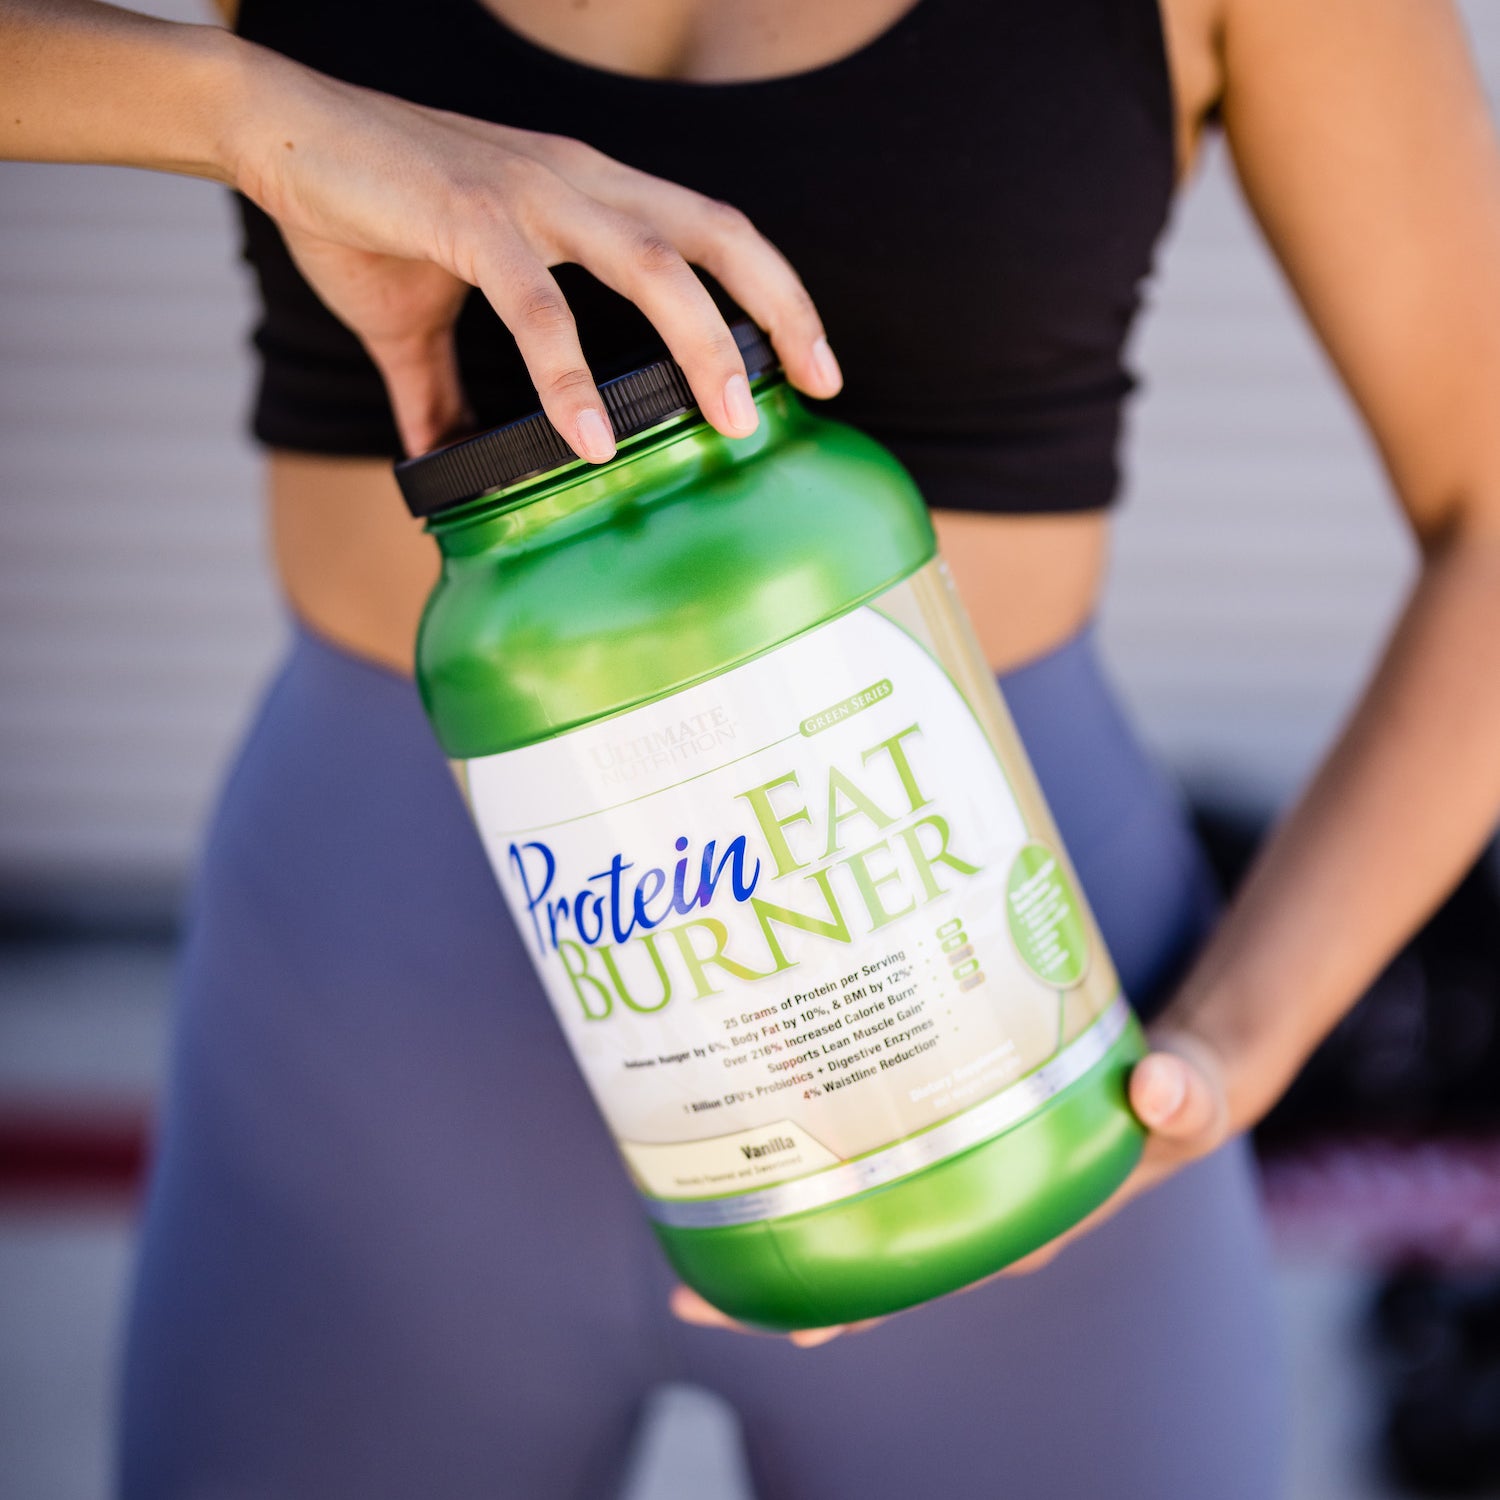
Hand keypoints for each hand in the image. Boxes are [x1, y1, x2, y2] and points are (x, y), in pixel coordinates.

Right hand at [226, 47, 842, 455]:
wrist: (277, 132)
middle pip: (717, 235)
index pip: (711, 232)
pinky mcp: (468, 217)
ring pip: (652, 262)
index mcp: (590, 194)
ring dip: (702, 343)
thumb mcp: (419, 323)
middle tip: (819, 386)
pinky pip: (536, 302)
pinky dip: (568, 373)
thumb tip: (443, 468)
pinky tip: (589, 437)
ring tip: (729, 423)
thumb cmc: (365, 213)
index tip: (813, 366)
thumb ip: (444, 395)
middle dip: (779, 310)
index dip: (774, 292)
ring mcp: (531, 194)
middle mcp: (581, 182)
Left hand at [669, 1026, 1231, 1346]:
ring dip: (780, 1221)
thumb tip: (1161, 1087)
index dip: (860, 1300)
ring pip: (857, 1214)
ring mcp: (952, 1175)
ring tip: (687, 1231)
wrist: (1166, 1072)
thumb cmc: (1170, 1102)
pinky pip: (869, 1154)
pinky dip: (814, 1154)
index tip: (789, 1319)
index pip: (933, 1275)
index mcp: (1025, 1226)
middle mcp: (976, 1214)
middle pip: (871, 1262)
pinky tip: (752, 1135)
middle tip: (695, 1298)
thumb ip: (1185, 1094)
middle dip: (789, 1283)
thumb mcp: (1189, 1099)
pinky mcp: (939, 1129)